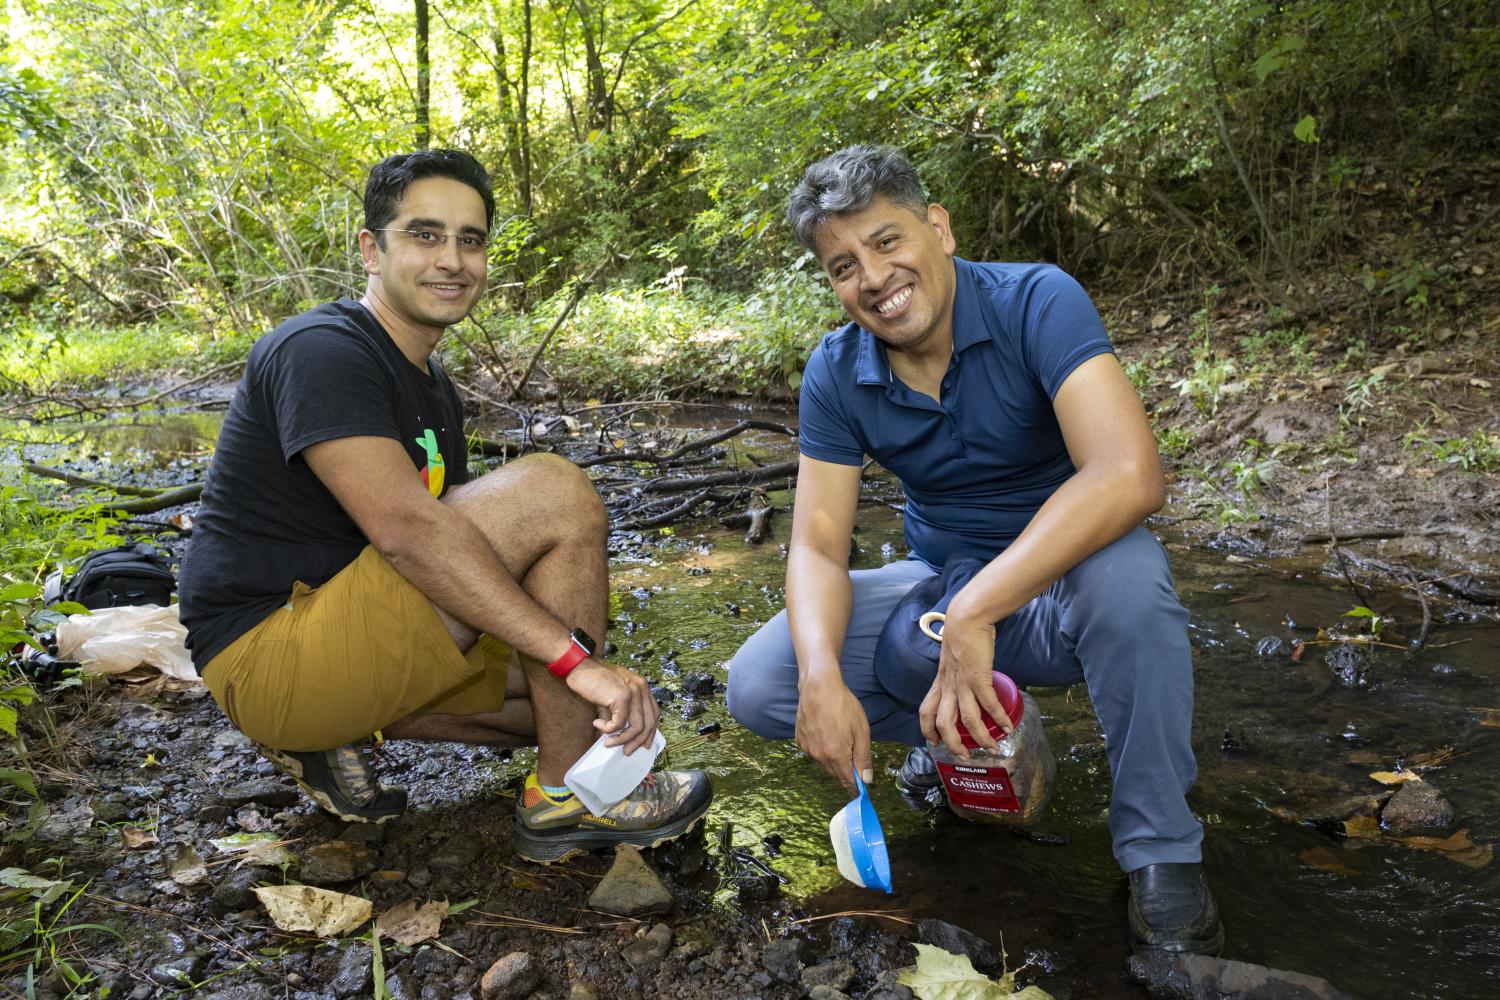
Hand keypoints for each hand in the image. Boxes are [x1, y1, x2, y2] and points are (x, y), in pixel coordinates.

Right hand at [563, 659, 659, 754]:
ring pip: (637, 727)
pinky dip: (608, 729)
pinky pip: (620, 724)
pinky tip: (597, 724)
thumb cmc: (593, 681)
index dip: (650, 732)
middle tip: (626, 751)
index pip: (654, 713)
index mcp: (642, 686)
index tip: (644, 745)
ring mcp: (633, 691)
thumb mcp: (612, 697)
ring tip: (609, 743)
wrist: (579, 666)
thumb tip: (620, 737)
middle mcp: (641, 687)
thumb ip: (620, 714)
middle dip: (638, 741)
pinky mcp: (621, 697)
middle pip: (649, 722)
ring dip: (622, 739)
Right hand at [795, 673, 871, 797]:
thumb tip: (866, 780)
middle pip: (835, 773)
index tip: (860, 794)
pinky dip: (821, 748)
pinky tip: (826, 732)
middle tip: (854, 759)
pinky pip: (814, 751)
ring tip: (838, 737)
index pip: (847, 781)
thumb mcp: (861, 730)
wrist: (818, 687)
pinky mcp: (800, 739)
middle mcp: (819, 755)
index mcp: (836, 755)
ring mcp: (808, 748)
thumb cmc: (843, 705)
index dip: (855, 789)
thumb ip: (863, 757)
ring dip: (833, 758)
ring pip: (824, 762)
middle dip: (845, 771)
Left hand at [918, 613, 1009, 760]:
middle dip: (953, 744)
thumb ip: (956, 672)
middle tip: (965, 756)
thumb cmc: (961, 635)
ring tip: (992, 747)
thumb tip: (968, 681)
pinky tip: (1008, 726)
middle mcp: (947, 687)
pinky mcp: (979, 678)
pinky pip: (989, 705)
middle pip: (943, 724)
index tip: (934, 742)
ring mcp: (962, 684)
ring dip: (980, 738)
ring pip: (967, 720)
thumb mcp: (951, 659)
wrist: (966, 619)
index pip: (925, 711)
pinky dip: (999, 718)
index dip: (927, 729)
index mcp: (939, 682)